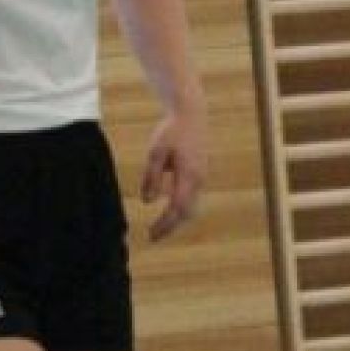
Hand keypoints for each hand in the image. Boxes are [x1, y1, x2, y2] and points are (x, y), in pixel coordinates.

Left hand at [140, 109, 206, 242]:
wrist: (191, 114)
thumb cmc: (171, 131)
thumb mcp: (156, 152)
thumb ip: (152, 177)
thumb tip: (148, 202)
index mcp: (189, 176)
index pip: (177, 209)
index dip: (165, 224)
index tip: (151, 235)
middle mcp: (199, 180)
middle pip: (187, 212)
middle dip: (171, 226)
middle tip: (153, 236)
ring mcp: (202, 177)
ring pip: (191, 206)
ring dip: (176, 218)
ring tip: (159, 226)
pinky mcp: (200, 173)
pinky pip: (192, 197)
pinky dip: (180, 207)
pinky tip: (168, 209)